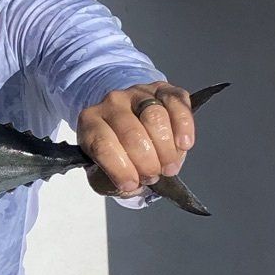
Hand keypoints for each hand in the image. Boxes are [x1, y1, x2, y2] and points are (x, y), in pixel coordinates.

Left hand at [77, 82, 195, 198]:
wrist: (130, 124)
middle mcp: (112, 102)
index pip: (102, 144)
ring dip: (166, 148)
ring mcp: (138, 92)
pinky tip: (184, 145)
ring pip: (155, 116)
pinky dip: (183, 126)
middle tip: (153, 176)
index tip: (132, 185)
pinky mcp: (163, 89)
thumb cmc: (116, 152)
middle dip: (146, 162)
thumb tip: (133, 185)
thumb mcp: (103, 170)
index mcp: (90, 121)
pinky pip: (176, 103)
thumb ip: (111, 180)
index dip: (119, 168)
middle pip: (131, 132)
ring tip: (169, 167)